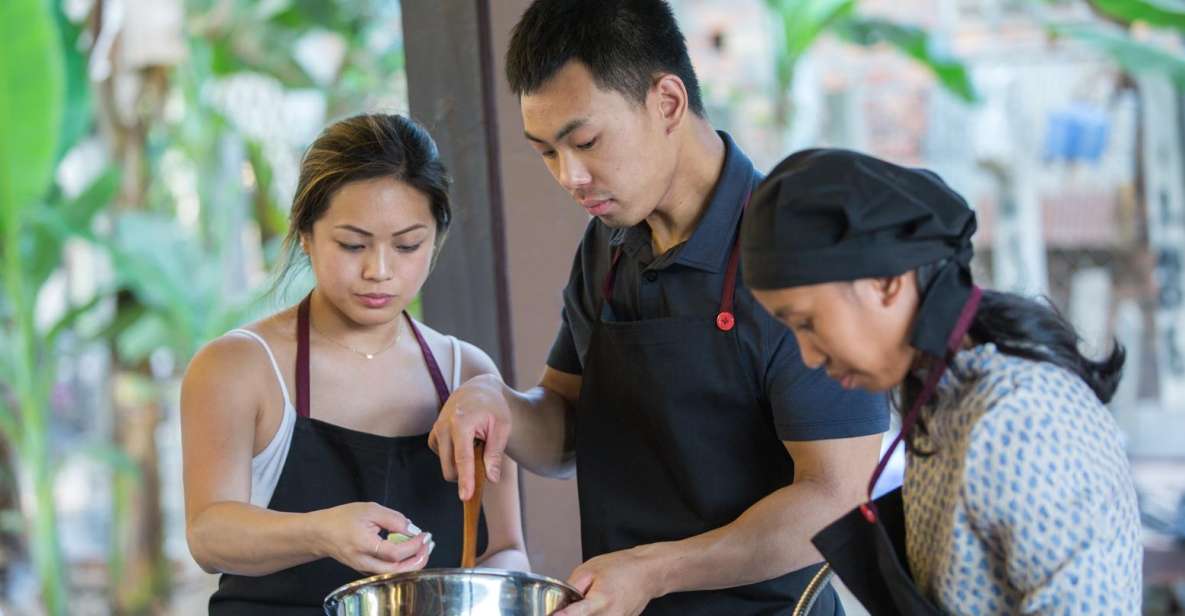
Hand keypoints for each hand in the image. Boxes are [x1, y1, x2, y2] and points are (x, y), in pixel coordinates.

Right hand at [310, 502, 433, 573]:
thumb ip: (393, 519)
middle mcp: (364, 562)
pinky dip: (402, 564)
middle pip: (397, 570)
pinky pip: (388, 571)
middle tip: (429, 544)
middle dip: (418, 559)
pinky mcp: (366, 570)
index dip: (414, 546)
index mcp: (364, 544)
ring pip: (394, 573)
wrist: (321, 533)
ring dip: (412, 562)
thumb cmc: (342, 519)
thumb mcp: (369, 509)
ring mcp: (364, 569)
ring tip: (423, 547)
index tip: (425, 535)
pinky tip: (410, 551)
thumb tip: (412, 529)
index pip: (395, 553)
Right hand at [428, 373, 510, 499]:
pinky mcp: (433, 435)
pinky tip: (466, 443)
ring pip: (446, 464)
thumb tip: (491, 479)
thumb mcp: (502, 428)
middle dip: (466, 474)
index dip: (465, 479)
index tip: (465, 497)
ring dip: (461, 464)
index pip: (463, 458)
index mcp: (461, 423)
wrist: (478, 389)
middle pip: (450, 467)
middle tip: (484, 458)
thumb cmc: (493, 408)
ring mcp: (436, 430)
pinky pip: (442, 457)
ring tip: (476, 444)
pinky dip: (454, 457)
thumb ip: (495, 454)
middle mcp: (443, 426)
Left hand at [554, 548, 662, 615]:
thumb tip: (558, 603)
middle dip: (572, 614)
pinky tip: (596, 606)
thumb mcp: (590, 569)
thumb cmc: (622, 567)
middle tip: (570, 605)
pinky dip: (595, 615)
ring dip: (584, 614)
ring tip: (590, 600)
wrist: (648, 573)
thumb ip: (571, 587)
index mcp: (600, 601)